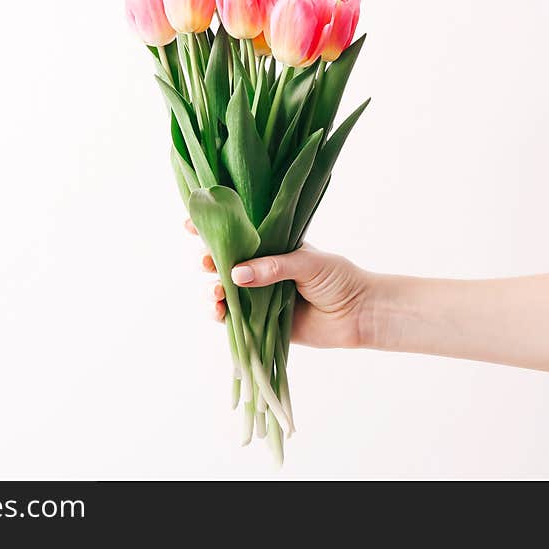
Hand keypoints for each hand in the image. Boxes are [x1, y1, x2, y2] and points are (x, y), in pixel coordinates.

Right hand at [185, 219, 371, 347]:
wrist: (358, 314)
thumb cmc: (339, 278)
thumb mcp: (307, 262)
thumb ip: (272, 267)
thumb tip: (235, 275)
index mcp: (271, 248)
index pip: (238, 235)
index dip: (213, 229)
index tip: (190, 224)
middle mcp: (261, 270)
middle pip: (224, 263)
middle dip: (209, 260)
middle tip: (207, 261)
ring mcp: (259, 297)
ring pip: (225, 292)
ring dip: (214, 291)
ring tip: (216, 293)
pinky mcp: (261, 323)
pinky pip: (234, 320)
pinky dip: (221, 316)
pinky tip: (218, 313)